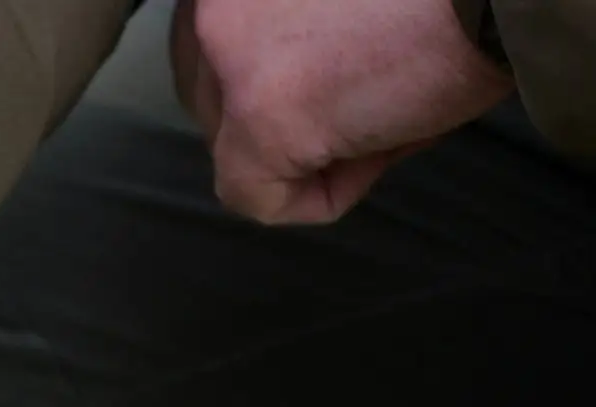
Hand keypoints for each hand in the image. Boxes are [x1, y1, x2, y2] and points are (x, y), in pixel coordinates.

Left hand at [170, 0, 514, 223]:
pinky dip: (323, 197)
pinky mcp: (259, 118)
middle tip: (367, 96)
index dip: (278, 71)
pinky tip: (381, 149)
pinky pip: (259, 198)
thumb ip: (292, 31)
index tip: (344, 73)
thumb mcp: (339, 2)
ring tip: (385, 108)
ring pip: (233, 146)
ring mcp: (227, 59)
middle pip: (211, 98)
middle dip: (282, 116)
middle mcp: (212, 3)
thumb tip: (280, 100)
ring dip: (307, 149)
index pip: (210, 43)